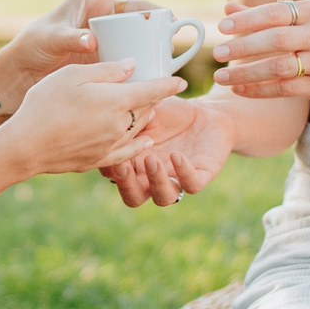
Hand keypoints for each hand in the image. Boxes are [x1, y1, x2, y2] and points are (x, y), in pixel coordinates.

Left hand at [0, 0, 178, 102]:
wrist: (28, 70)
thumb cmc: (36, 43)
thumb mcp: (50, 38)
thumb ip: (70, 38)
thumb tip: (91, 42)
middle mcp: (106, 12)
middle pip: (140, 8)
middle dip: (159, 15)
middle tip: (172, 28)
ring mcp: (110, 34)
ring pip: (141, 31)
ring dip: (157, 37)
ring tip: (168, 49)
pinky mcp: (110, 54)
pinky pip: (133, 52)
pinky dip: (146, 57)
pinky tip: (156, 68)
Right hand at [1, 60, 184, 176]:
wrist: (25, 146)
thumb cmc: (45, 104)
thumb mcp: (72, 76)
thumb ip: (106, 70)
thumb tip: (132, 65)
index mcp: (116, 101)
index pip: (152, 90)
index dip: (169, 84)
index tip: (182, 81)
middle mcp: (120, 126)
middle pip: (147, 110)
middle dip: (155, 99)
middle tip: (158, 90)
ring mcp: (111, 146)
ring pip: (139, 130)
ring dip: (146, 119)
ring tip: (150, 110)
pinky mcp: (100, 160)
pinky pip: (129, 152)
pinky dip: (141, 145)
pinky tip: (146, 142)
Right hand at [104, 97, 231, 205]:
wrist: (205, 111)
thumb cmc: (169, 113)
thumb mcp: (144, 113)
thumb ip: (128, 122)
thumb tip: (108, 124)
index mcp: (134, 166)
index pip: (114, 175)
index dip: (108, 168)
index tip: (105, 152)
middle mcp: (152, 179)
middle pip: (134, 197)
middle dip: (126, 185)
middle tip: (122, 166)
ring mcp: (176, 179)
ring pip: (163, 197)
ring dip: (155, 181)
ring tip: (151, 159)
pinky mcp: (200, 176)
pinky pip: (191, 184)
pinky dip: (183, 172)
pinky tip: (177, 155)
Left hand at [211, 0, 309, 100]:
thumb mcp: (302, 16)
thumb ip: (264, 14)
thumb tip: (227, 8)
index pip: (275, 13)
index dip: (247, 19)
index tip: (223, 26)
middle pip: (277, 40)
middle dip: (244, 47)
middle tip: (218, 53)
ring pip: (281, 68)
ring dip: (248, 73)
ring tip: (222, 78)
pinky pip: (286, 89)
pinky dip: (260, 90)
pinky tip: (240, 89)